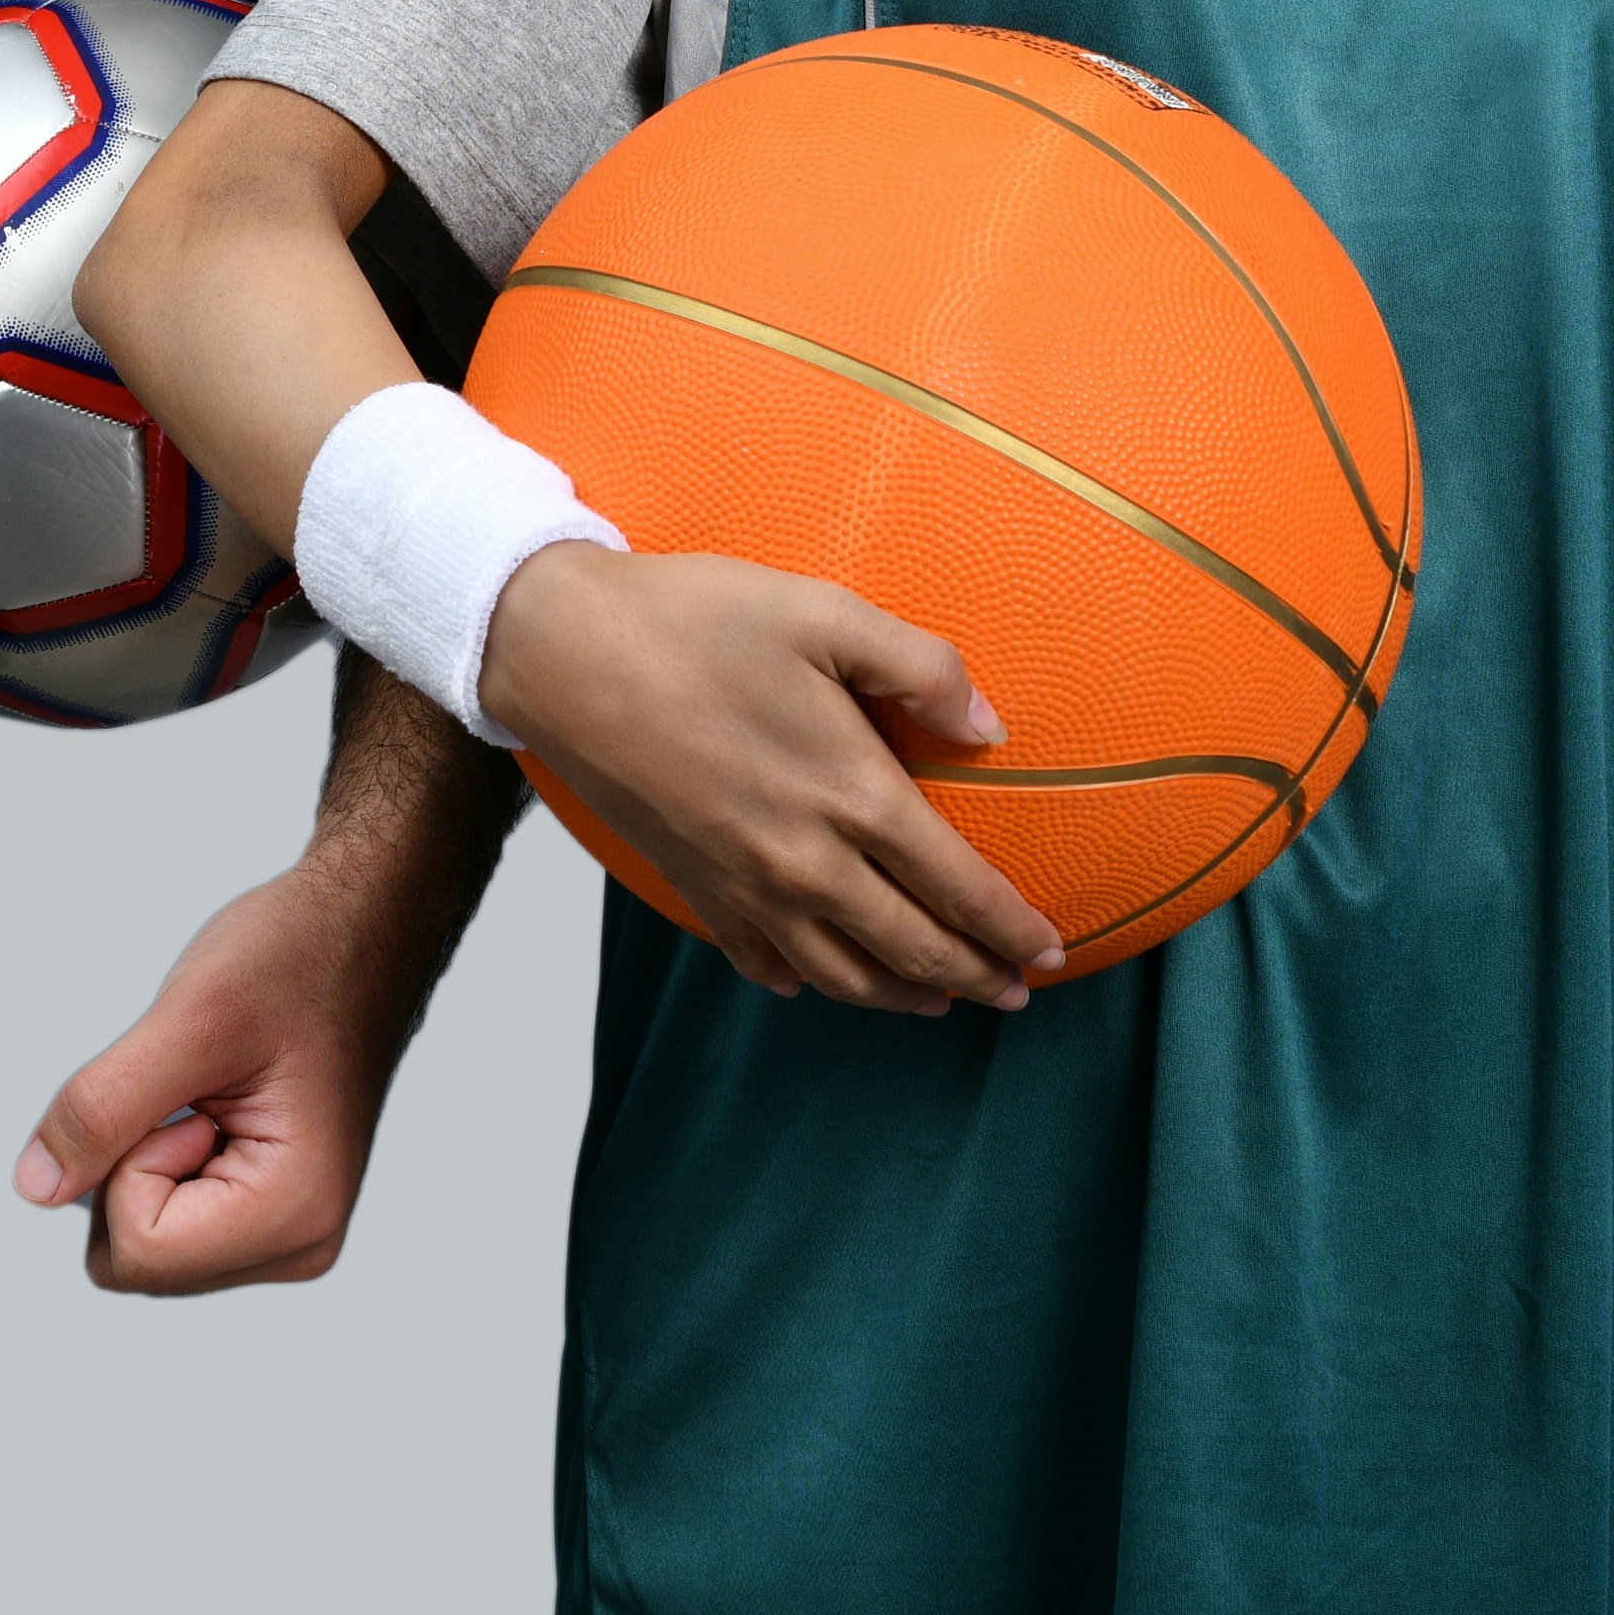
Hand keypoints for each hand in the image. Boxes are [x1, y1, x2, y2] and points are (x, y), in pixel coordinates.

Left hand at [13, 860, 413, 1294]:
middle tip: (194, 1093)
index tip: (189, 1094)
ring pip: (147, 1246)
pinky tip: (214, 1108)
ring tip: (210, 1095)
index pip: (136, 1251)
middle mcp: (299, 1245)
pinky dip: (165, 1161)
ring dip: (148, 1162)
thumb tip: (35, 1187)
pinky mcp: (270, 1215)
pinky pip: (170, 1222)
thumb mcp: (190, 1016)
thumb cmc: (300, 958)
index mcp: (294, 1213)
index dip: (127, 1160)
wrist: (362, 930)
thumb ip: (104, 1107)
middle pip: (138, 1262)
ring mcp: (288, 1235)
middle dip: (133, 1168)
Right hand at [477, 543, 1059, 1013]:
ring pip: (842, 974)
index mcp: (853, 797)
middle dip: (975, 979)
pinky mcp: (692, 887)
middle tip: (1015, 993)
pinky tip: (815, 978)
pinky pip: (760, 960)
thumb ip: (921, 666)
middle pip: (912, 950)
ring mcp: (743, 887)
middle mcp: (806, 863)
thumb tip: (989, 723)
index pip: (960, 889)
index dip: (1013, 928)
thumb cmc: (692, 621)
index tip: (1051, 950)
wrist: (562, 653)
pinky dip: (802, 980)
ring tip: (936, 1001)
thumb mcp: (825, 613)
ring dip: (900, 996)